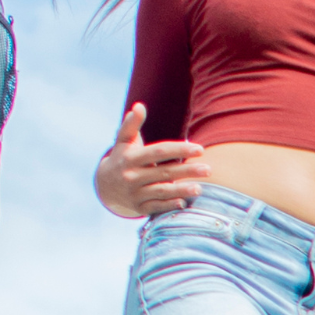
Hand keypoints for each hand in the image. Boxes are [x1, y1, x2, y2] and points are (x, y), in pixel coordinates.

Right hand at [96, 102, 208, 218]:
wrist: (105, 187)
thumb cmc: (122, 159)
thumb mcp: (123, 142)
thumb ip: (131, 125)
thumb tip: (139, 106)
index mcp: (131, 158)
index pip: (159, 152)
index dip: (179, 149)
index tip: (200, 149)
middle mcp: (132, 176)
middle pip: (164, 172)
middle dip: (187, 171)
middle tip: (209, 169)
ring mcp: (135, 193)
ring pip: (161, 191)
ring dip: (180, 190)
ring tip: (200, 189)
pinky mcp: (138, 207)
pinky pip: (156, 207)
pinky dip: (168, 206)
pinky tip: (183, 204)